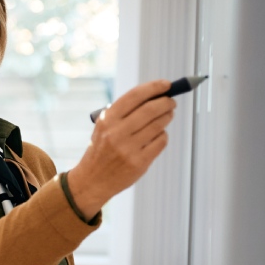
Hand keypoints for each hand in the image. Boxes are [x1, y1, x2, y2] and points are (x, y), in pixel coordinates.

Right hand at [66, 79, 177, 216]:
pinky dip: (163, 135)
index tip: (166, 84)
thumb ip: (124, 113)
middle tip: (171, 102)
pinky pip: (161, 141)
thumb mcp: (104, 128)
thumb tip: (155, 96)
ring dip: (167, 117)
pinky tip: (158, 135)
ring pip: (158, 125)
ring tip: (168, 115)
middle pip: (150, 109)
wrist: (92, 180)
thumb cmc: (102, 150)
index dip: (153, 87)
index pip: (134, 96)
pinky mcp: (139, 162)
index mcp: (106, 120)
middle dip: (166, 102)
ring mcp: (128, 149)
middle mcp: (116, 133)